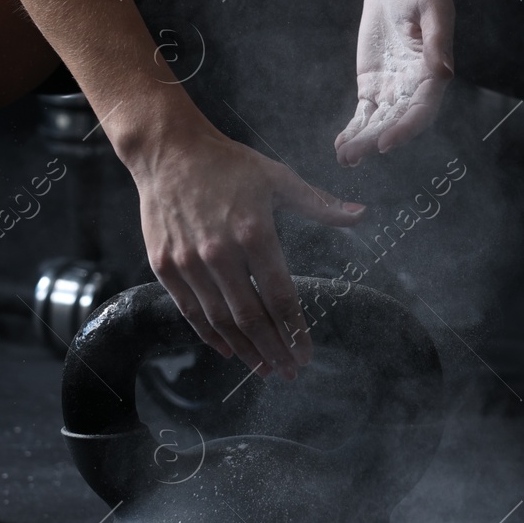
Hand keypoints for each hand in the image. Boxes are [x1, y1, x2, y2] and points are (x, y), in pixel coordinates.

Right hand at [133, 128, 363, 378]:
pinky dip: (211, 335)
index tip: (307, 353)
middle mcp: (220, 252)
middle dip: (275, 350)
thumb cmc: (227, 164)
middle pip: (251, 316)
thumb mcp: (277, 178)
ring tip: (265, 368)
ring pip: (221, 320)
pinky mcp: (164, 265)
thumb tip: (359, 216)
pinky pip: (191, 310)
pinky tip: (229, 350)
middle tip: (290, 371)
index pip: (280, 295)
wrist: (167, 151)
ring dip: (246, 350)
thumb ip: (318, 204)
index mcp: (254, 232)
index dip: (295, 330)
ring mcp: (189, 262)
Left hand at [335, 0, 454, 166]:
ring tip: (344, 158)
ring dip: (362, 142)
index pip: (421, 110)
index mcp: (433, 74)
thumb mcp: (434, 7)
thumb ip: (438, 38)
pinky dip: (354, 130)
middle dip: (375, 141)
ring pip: (378, 123)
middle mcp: (414, 88)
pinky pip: (364, 113)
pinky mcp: (373, 86)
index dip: (405, 129)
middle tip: (353, 157)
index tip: (386, 142)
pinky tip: (341, 145)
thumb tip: (444, 71)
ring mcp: (392, 90)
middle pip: (396, 123)